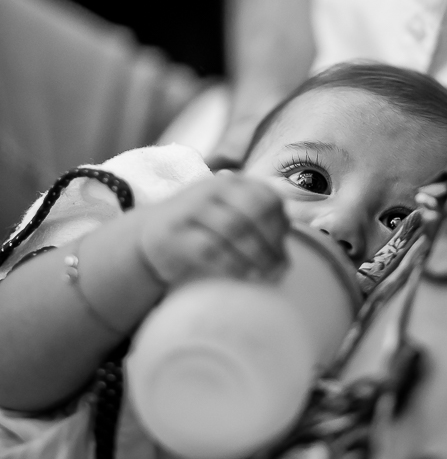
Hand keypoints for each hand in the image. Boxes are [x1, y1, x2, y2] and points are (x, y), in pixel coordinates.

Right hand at [136, 172, 287, 286]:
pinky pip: (211, 249)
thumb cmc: (199, 228)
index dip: (281, 224)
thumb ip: (254, 221)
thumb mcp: (226, 212)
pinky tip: (244, 276)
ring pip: (235, 228)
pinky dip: (233, 264)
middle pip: (254, 210)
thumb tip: (286, 253)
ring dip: (257, 255)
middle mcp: (212, 189)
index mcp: (230, 183)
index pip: (267, 197)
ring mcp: (192, 209)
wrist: (149, 235)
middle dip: (272, 241)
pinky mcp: (175, 234)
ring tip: (267, 275)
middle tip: (281, 268)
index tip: (285, 248)